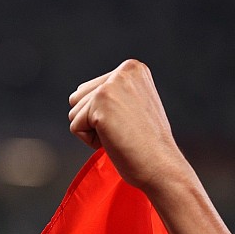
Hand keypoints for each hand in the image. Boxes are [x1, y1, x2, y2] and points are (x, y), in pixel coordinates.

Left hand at [68, 59, 188, 191]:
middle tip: (124, 130)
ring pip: (74, 112)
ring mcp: (111, 85)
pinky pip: (75, 127)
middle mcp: (122, 71)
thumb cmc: (146, 143)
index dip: (103, 115)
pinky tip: (114, 140)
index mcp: (132, 68)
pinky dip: (90, 140)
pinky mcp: (100, 102)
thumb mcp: (132, 105)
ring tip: (120, 134)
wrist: (160, 164)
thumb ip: (111, 94)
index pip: (90, 90)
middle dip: (94, 120)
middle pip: (78, 98)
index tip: (129, 123)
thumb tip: (75, 96)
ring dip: (92, 131)